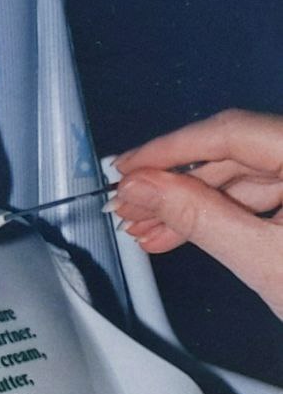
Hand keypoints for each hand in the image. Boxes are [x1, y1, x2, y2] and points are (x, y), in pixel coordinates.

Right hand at [112, 109, 282, 317]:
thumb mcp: (266, 262)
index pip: (231, 132)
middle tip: (131, 206)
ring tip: (151, 231)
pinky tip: (188, 234)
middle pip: (237, 153)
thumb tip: (146, 188)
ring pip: (248, 177)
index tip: (128, 166)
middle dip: (178, 184)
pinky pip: (266, 196)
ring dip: (195, 204)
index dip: (170, 149)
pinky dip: (225, 216)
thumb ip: (198, 219)